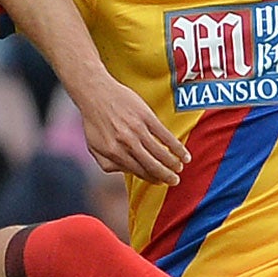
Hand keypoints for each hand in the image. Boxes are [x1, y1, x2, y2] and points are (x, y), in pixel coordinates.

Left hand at [70, 78, 187, 184]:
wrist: (96, 93)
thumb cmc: (94, 121)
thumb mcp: (94, 148)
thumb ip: (109, 164)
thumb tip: (126, 173)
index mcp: (114, 153)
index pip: (138, 172)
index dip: (152, 179)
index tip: (160, 182)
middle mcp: (126, 144)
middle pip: (152, 165)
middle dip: (166, 176)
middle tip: (175, 181)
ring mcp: (137, 130)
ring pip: (161, 152)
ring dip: (173, 163)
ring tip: (180, 168)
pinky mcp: (146, 117)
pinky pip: (165, 136)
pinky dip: (176, 147)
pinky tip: (183, 153)